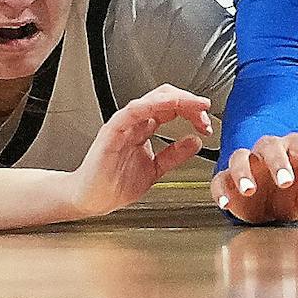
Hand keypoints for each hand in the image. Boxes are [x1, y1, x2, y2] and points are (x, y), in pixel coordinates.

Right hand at [70, 85, 210, 216]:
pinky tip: (166, 106)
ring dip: (177, 100)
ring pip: (151, 99)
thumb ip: (174, 154)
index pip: (171, 108)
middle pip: (164, 98)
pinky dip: (150, 106)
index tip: (206, 122)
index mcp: (144, 128)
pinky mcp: (112, 131)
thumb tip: (195, 141)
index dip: (192, 110)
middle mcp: (135, 123)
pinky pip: (131, 112)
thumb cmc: (115, 184)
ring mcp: (123, 125)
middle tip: (205, 112)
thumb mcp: (155, 169)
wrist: (91, 200)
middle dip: (189, 102)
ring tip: (196, 105)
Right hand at [213, 133, 297, 223]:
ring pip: (240, 157)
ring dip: (243, 172)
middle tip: (285, 181)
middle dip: (277, 162)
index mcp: (292, 152)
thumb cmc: (287, 197)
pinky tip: (226, 203)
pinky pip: (220, 179)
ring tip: (248, 189)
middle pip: (270, 147)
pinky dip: (221, 190)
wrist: (263, 211)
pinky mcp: (227, 179)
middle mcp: (268, 153)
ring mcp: (246, 164)